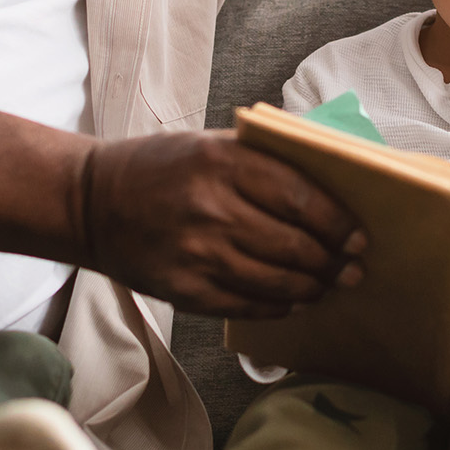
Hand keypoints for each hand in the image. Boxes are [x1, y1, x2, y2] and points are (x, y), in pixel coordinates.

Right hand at [77, 130, 365, 317]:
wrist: (92, 202)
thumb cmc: (159, 168)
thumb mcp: (208, 144)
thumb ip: (262, 160)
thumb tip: (328, 182)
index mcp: (221, 162)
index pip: (300, 196)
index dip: (337, 221)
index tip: (358, 235)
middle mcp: (211, 208)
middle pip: (294, 245)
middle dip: (332, 262)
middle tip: (351, 268)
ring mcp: (197, 254)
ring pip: (276, 282)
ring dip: (311, 288)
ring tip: (325, 285)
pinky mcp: (184, 290)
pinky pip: (247, 305)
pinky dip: (277, 306)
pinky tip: (291, 301)